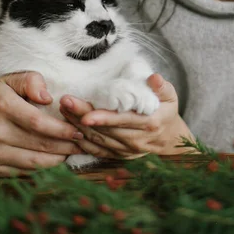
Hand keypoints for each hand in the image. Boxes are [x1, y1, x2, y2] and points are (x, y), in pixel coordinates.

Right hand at [0, 72, 84, 176]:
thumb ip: (31, 81)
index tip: (78, 131)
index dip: (61, 130)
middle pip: (39, 144)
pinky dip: (41, 168)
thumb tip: (47, 98)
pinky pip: (22, 171)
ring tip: (70, 152)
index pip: (38, 123)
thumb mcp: (9, 80)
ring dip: (56, 160)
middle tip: (80, 144)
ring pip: (33, 162)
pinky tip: (52, 161)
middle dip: (64, 145)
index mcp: (3, 107)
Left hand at [59, 73, 194, 158]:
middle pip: (105, 130)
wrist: (169, 139)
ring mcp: (126, 151)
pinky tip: (69, 129)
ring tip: (63, 110)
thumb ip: (161, 87)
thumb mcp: (170, 96)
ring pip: (98, 140)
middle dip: (82, 117)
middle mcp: (136, 140)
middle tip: (65, 103)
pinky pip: (97, 150)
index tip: (85, 115)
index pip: (122, 120)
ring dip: (78, 127)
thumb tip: (154, 78)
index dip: (103, 118)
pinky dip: (82, 142)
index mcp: (148, 123)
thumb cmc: (166, 111)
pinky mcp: (118, 156)